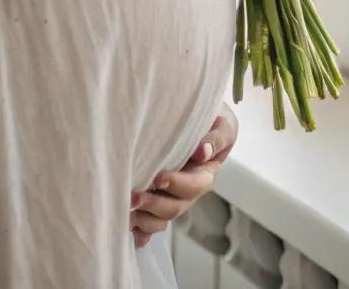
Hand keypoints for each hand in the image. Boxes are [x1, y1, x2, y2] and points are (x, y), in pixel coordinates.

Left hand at [130, 103, 239, 248]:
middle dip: (154, 204)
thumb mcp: (222, 124)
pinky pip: (151, 223)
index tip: (159, 178)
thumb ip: (216, 138)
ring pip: (161, 219)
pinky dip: (141, 231)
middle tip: (133, 197)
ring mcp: (173, 197)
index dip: (177, 184)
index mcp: (205, 173)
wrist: (193, 116)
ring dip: (144, 219)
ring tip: (126, 214)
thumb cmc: (211, 119)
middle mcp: (189, 191)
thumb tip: (202, 152)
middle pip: (175, 207)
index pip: (195, 186)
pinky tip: (129, 231)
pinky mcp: (158, 199)